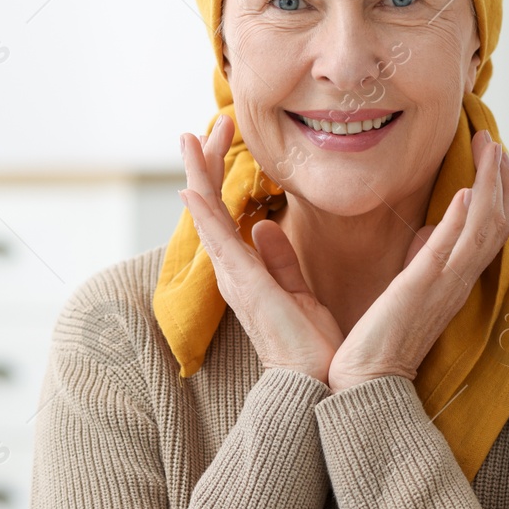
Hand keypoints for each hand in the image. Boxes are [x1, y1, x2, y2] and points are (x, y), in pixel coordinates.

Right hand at [178, 114, 345, 384]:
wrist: (318, 385)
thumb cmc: (312, 346)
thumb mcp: (299, 292)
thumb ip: (280, 260)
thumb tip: (265, 225)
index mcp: (248, 269)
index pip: (227, 211)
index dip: (224, 173)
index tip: (228, 137)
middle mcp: (233, 271)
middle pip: (211, 206)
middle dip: (208, 163)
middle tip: (210, 123)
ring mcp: (234, 277)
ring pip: (207, 215)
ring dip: (199, 174)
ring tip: (190, 138)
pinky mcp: (243, 285)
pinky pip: (217, 241)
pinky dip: (203, 214)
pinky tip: (190, 188)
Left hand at [326, 129, 508, 393]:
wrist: (359, 385)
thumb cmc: (370, 344)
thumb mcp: (400, 288)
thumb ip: (416, 259)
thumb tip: (425, 229)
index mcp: (449, 280)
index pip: (483, 229)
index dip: (493, 191)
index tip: (490, 157)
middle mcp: (455, 282)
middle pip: (494, 223)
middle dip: (499, 179)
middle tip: (495, 141)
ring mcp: (444, 286)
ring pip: (484, 229)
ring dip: (491, 186)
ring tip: (491, 148)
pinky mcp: (423, 290)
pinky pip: (454, 249)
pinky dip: (463, 219)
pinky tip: (467, 190)